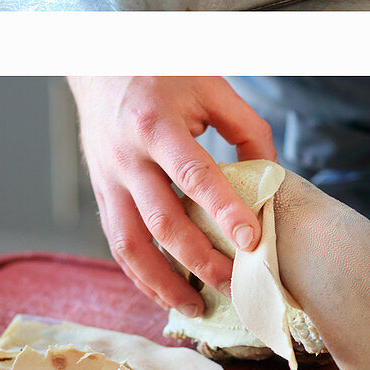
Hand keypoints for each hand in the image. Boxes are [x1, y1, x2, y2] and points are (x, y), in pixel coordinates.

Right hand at [68, 77, 275, 315]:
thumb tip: (269, 179)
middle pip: (162, 222)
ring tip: (198, 306)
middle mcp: (127, 157)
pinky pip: (117, 242)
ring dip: (163, 282)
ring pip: (130, 245)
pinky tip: (166, 291)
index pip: (194, 176)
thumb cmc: (163, 72)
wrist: (99, 63)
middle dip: (200, 260)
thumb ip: (247, 130)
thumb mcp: (212, 87)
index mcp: (157, 124)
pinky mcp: (100, 192)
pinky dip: (141, 274)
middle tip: (236, 283)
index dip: (224, 211)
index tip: (252, 241)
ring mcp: (107, 178)